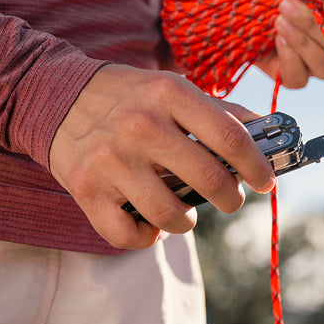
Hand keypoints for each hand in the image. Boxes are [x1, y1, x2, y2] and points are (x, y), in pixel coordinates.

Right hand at [49, 64, 274, 249]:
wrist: (57, 96)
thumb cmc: (127, 95)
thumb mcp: (171, 87)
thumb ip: (216, 109)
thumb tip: (263, 129)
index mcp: (169, 94)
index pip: (229, 137)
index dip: (256, 165)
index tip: (265, 182)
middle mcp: (141, 126)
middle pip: (208, 179)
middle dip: (231, 199)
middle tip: (231, 199)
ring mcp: (111, 160)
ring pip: (171, 215)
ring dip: (189, 220)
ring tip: (188, 211)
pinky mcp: (86, 189)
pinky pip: (128, 235)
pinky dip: (147, 237)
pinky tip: (150, 222)